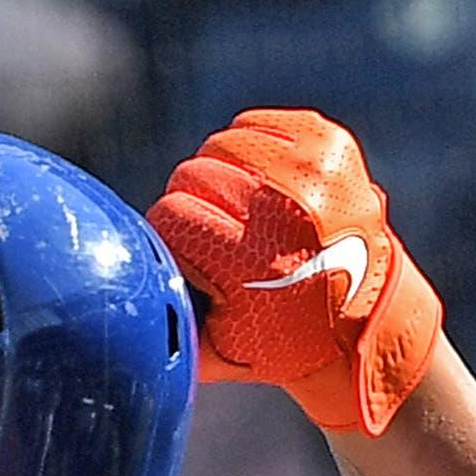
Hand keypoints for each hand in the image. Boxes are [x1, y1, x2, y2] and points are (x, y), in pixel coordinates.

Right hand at [146, 108, 443, 435]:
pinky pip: (255, 125)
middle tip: (214, 232)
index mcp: (252, 259)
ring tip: (235, 207)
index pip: (169, 214)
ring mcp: (313, 170)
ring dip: (218, 173)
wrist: (362, 319)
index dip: (170, 235)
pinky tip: (259, 182)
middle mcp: (285, 209)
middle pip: (193, 173)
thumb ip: (162, 319)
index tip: (189, 254)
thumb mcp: (212, 350)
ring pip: (221, 144)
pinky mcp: (330, 143)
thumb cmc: (276, 341)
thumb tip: (114, 293)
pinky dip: (248, 149)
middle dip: (192, 203)